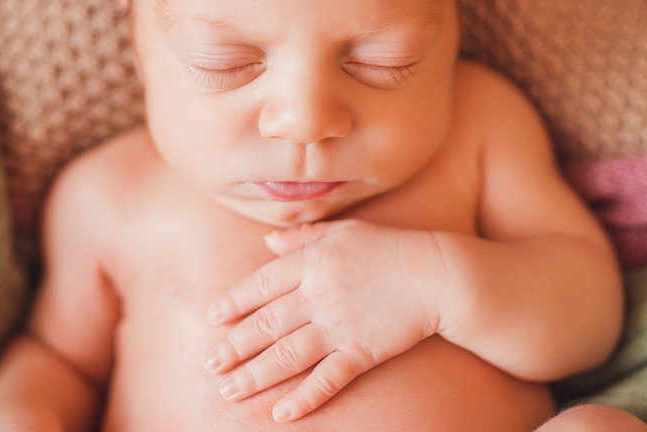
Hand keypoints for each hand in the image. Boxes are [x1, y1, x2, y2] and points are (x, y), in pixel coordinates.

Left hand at [203, 219, 445, 421]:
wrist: (438, 274)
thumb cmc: (389, 249)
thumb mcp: (343, 232)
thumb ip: (303, 238)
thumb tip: (267, 241)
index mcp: (313, 262)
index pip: (262, 284)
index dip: (235, 302)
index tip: (212, 318)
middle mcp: (319, 295)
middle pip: (266, 324)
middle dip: (234, 346)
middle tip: (209, 364)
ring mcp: (340, 325)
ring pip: (287, 355)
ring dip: (255, 376)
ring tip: (229, 391)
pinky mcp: (362, 351)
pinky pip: (327, 379)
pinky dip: (303, 398)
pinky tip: (281, 413)